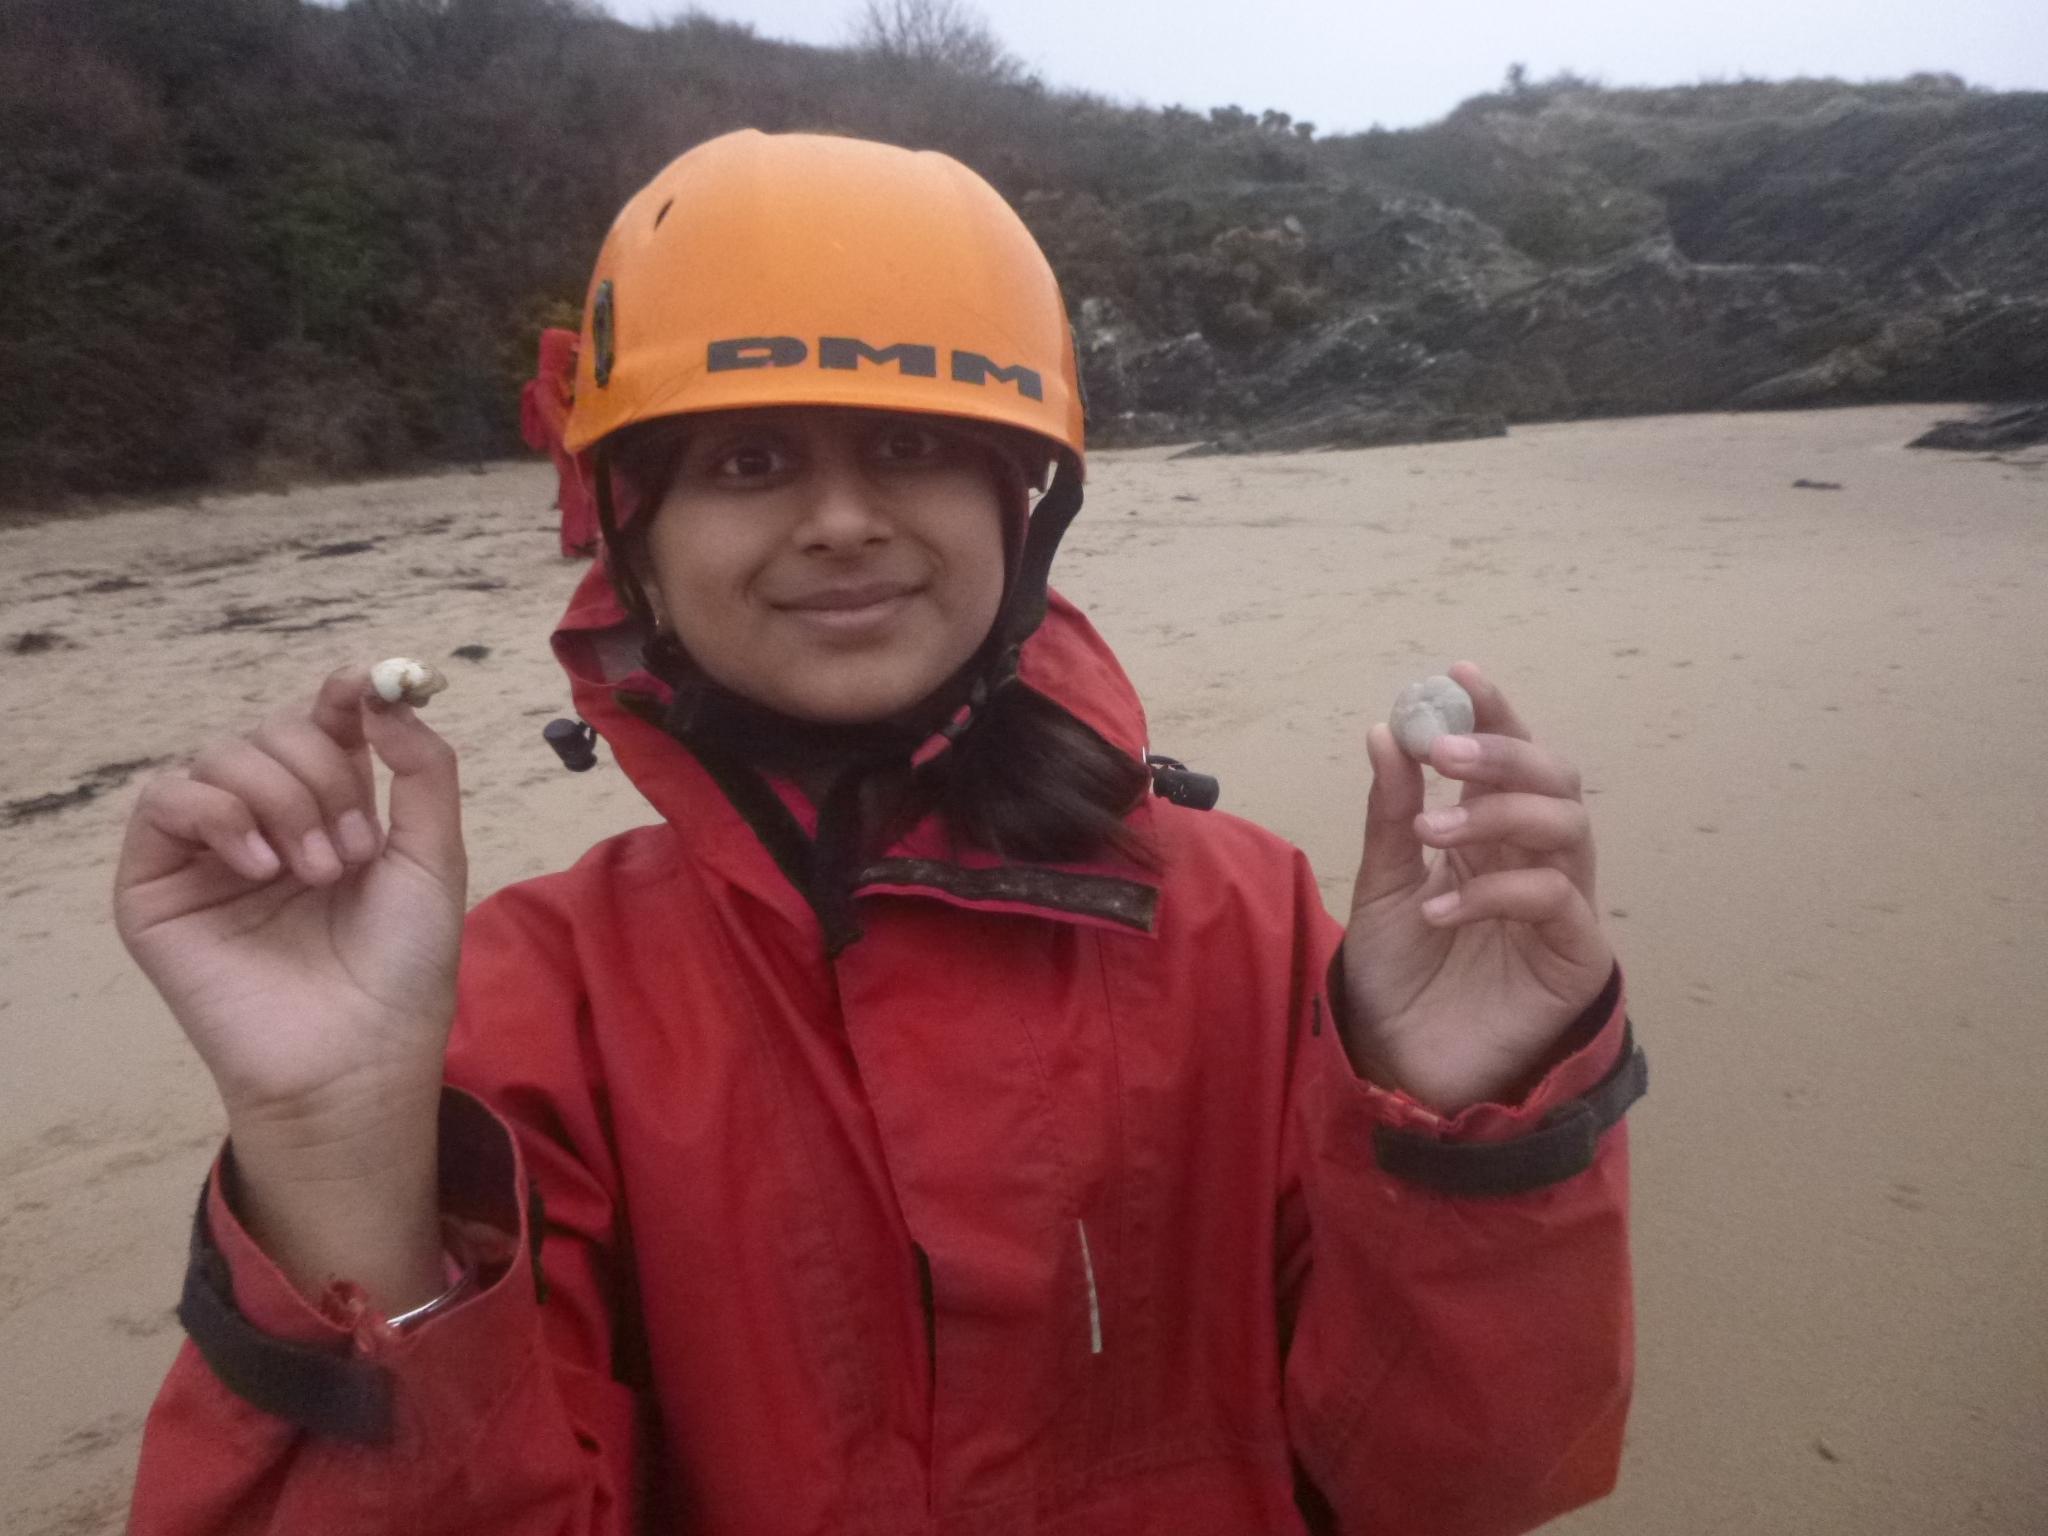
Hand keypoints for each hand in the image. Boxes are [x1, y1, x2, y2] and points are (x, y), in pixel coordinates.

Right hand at [113, 665, 467, 1140]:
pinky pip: (165, 800)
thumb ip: (421, 768)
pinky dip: (220, 815)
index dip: (341, 693)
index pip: (320, 722)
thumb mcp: (435, 855)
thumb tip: (384, 694)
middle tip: (356, 851)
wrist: (358, 1057)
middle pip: (274, 731)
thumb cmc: (403, 968)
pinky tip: (264, 868)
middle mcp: (267, 819)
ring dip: (281, 799)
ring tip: (319, 872)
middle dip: (324, 776)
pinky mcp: (154, 885)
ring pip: (220, 754)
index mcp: (332, 806)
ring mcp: (208, 850)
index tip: (366, 686)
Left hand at [1341, 662, 1612, 1112]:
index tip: (1459, 674)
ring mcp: (1561, 908)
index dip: (1494, 712)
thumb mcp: (1380, 885)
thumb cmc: (1398, 979)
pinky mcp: (1574, 958)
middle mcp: (1534, 861)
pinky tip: (1440, 909)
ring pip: (1569, 825)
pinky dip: (1497, 891)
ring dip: (1498, 813)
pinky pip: (1557, 900)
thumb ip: (1391, 814)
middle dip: (1502, 751)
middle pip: (1555, 777)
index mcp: (1492, 835)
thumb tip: (1388, 731)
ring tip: (1432, 833)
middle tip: (1443, 750)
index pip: (1508, 757)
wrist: (1399, 1065)